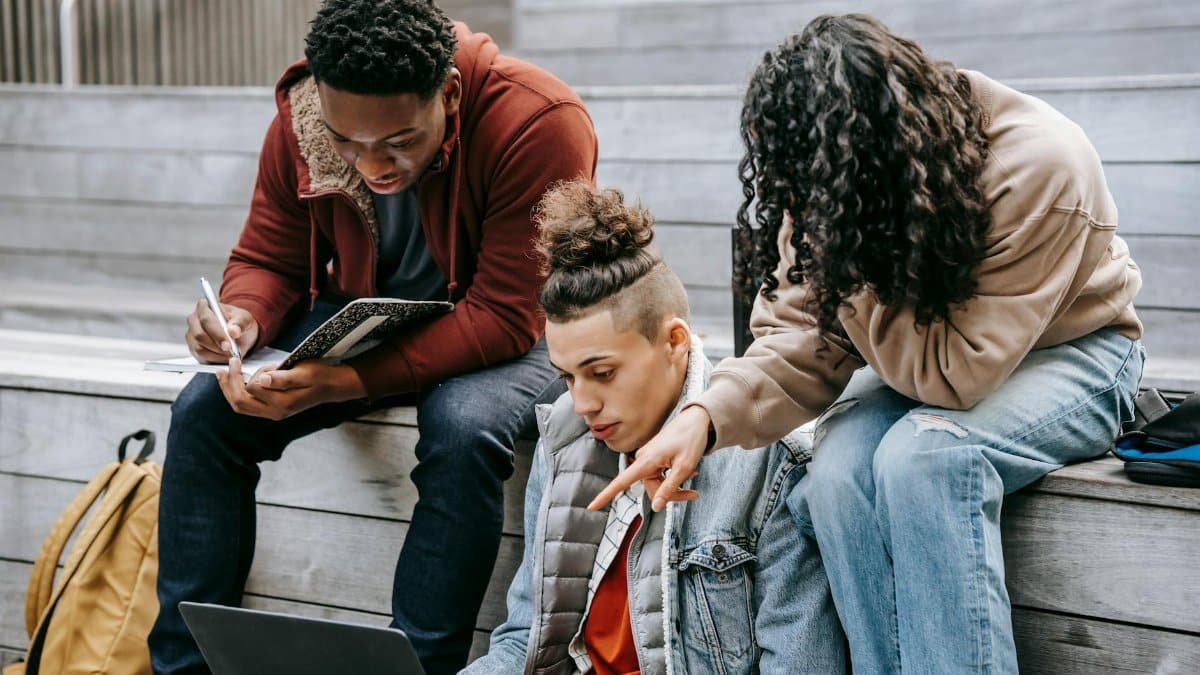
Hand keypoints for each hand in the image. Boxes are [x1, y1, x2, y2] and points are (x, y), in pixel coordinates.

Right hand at [186, 299, 258, 363]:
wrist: (238, 333)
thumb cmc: (239, 322)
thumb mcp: (245, 319)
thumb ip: (240, 323)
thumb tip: (233, 331)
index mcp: (204, 307)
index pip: (206, 320)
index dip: (217, 334)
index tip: (228, 345)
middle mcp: (194, 320)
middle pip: (200, 335)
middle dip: (217, 346)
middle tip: (231, 352)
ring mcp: (192, 335)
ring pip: (199, 348)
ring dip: (217, 354)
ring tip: (231, 355)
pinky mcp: (193, 348)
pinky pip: (201, 357)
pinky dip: (215, 359)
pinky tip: (225, 358)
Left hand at [215, 359, 367, 420]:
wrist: (332, 386)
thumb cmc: (320, 375)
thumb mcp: (303, 372)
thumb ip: (282, 378)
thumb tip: (261, 380)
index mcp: (281, 404)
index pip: (250, 391)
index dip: (243, 375)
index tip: (241, 359)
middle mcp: (274, 412)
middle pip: (240, 403)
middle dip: (228, 385)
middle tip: (224, 367)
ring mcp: (272, 412)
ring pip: (241, 406)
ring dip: (230, 389)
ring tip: (226, 372)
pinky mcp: (272, 409)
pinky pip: (248, 404)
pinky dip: (238, 392)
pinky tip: (238, 380)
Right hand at [588, 405, 713, 511]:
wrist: (696, 420)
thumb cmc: (691, 440)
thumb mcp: (684, 467)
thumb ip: (669, 488)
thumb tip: (655, 508)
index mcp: (646, 461)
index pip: (621, 482)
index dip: (605, 495)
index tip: (591, 507)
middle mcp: (643, 460)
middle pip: (651, 490)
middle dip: (671, 495)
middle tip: (694, 493)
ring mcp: (648, 459)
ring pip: (657, 485)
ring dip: (675, 487)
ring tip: (693, 476)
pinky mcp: (654, 458)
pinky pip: (660, 476)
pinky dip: (674, 479)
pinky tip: (690, 472)